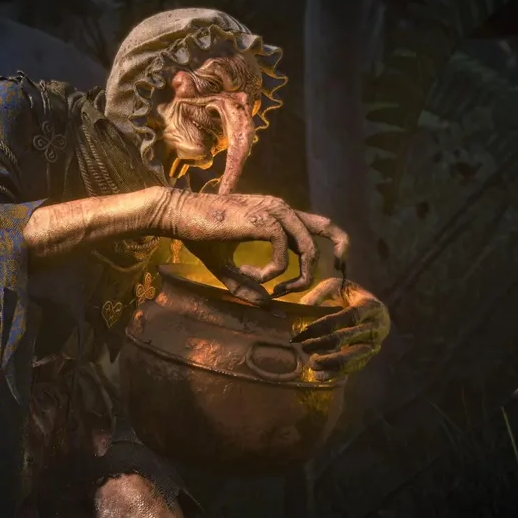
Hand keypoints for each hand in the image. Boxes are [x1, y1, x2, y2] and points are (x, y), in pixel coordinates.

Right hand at [154, 189, 349, 304]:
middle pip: (327, 229)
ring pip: (309, 250)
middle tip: (327, 282)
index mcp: (276, 214)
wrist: (179, 216)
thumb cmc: (200, 237)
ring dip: (296, 278)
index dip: (336, 242)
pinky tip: (250, 276)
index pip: (318, 223)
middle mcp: (281, 209)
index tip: (338, 266)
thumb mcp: (226, 267)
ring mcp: (275, 212)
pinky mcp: (265, 221)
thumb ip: (248, 285)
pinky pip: (283, 258)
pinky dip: (270, 275)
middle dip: (336, 255)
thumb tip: (269, 308)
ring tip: (274, 290)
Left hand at [290, 278, 389, 380]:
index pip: (347, 317)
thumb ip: (319, 294)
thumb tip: (302, 306)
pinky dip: (335, 373)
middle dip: (321, 344)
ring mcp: (374, 344)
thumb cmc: (352, 296)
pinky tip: (319, 375)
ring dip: (328, 363)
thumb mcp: (337, 287)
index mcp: (369, 306)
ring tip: (311, 363)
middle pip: (346, 338)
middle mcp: (376, 327)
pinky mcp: (370, 357)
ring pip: (351, 358)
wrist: (376, 311)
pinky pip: (353, 368)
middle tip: (304, 346)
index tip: (304, 331)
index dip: (324, 325)